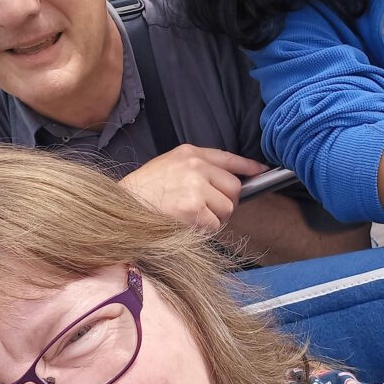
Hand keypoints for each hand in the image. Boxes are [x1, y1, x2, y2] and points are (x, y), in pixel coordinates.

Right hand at [120, 145, 266, 230]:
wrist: (124, 206)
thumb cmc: (143, 191)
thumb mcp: (168, 166)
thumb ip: (195, 168)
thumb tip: (222, 180)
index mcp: (189, 153)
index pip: (227, 157)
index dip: (247, 166)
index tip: (259, 170)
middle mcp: (195, 166)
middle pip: (233, 187)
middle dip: (225, 202)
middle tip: (207, 210)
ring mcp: (195, 186)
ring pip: (226, 208)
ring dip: (214, 218)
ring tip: (192, 217)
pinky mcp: (192, 208)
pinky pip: (214, 224)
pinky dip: (204, 230)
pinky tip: (186, 224)